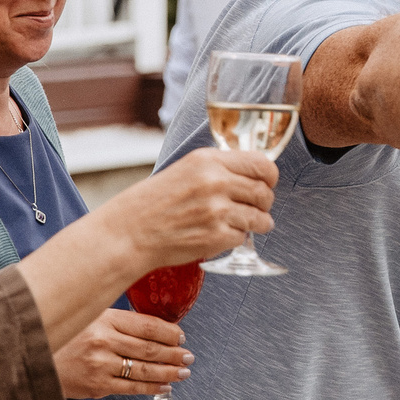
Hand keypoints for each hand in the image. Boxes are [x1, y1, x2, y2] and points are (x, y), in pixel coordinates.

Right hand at [56, 307, 192, 398]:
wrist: (37, 361)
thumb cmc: (67, 338)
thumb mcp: (91, 318)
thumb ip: (120, 321)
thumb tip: (157, 329)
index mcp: (105, 318)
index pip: (148, 325)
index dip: (170, 332)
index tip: (181, 337)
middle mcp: (104, 340)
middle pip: (150, 348)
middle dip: (174, 353)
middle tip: (188, 356)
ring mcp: (101, 364)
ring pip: (145, 369)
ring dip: (169, 372)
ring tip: (183, 372)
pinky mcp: (97, 385)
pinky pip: (132, 387)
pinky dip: (152, 388)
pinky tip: (164, 387)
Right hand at [98, 146, 274, 267]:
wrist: (130, 232)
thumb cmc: (154, 202)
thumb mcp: (186, 170)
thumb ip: (217, 168)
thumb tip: (252, 173)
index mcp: (208, 160)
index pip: (261, 163)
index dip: (269, 176)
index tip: (268, 182)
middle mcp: (215, 182)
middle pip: (264, 192)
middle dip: (264, 202)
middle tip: (257, 207)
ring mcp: (217, 210)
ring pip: (259, 217)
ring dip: (257, 223)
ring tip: (246, 223)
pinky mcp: (215, 236)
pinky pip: (242, 237)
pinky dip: (235, 238)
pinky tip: (221, 234)